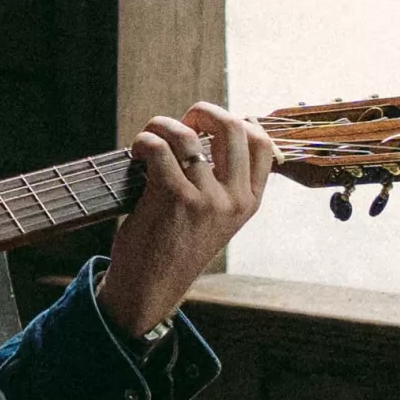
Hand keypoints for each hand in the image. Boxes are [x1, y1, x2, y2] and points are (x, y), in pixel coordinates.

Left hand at [98, 104, 272, 344]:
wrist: (150, 288)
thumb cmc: (177, 245)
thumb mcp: (216, 217)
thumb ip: (223, 181)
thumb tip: (214, 128)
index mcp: (250, 202)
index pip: (262, 144)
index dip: (237, 121)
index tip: (210, 127)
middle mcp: (234, 200)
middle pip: (233, 127)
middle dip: (203, 112)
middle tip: (182, 122)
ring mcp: (206, 200)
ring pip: (187, 135)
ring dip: (161, 126)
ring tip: (149, 140)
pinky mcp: (174, 200)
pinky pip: (158, 148)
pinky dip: (144, 142)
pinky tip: (137, 154)